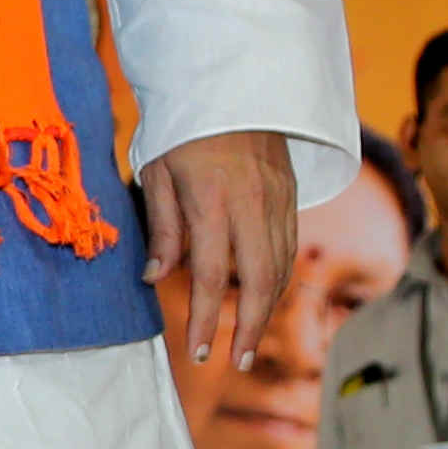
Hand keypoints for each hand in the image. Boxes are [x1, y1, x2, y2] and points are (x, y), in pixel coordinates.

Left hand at [139, 129, 297, 366]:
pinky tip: (264, 298)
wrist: (233, 86)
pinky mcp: (292, 196)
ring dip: (268, 309)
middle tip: (236, 362)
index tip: (198, 351)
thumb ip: (161, 227)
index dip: (206, 318)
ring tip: (249, 341)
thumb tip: (155, 278)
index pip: (211, 275)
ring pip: (282, 268)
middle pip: (261, 282)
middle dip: (250, 328)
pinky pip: (290, 248)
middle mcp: (252, 206)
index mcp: (211, 202)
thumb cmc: (183, 129)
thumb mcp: (157, 172)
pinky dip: (279, 280)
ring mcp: (278, 202)